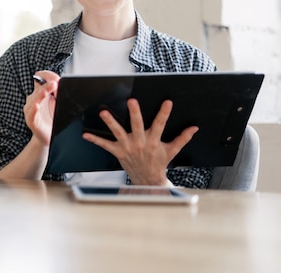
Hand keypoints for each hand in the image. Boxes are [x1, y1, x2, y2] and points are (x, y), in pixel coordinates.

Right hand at [23, 70, 59, 145]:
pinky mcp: (31, 120)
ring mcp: (30, 110)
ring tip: (47, 90)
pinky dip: (33, 109)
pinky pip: (31, 113)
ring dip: (41, 94)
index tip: (55, 78)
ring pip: (34, 99)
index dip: (46, 76)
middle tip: (56, 83)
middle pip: (38, 87)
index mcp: (39, 93)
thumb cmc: (52, 120)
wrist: (48, 137)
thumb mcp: (57, 103)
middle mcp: (33, 100)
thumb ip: (57, 92)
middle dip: (47, 84)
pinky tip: (37, 105)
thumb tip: (59, 81)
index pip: (39, 78)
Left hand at [82, 99, 198, 185]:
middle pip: (137, 125)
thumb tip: (195, 128)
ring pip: (118, 132)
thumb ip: (182, 138)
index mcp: (154, 141)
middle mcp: (140, 143)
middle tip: (132, 101)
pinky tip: (85, 134)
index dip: (164, 113)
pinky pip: (105, 145)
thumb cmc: (159, 162)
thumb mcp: (172, 150)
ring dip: (110, 123)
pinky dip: (95, 140)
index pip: (160, 124)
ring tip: (103, 112)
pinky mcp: (118, 152)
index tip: (167, 102)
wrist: (148, 180)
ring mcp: (128, 147)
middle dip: (135, 113)